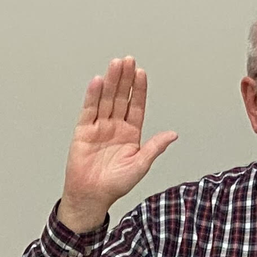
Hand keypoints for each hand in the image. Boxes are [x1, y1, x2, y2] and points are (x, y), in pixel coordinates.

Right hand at [58, 56, 178, 231]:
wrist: (91, 196)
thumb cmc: (115, 185)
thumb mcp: (140, 165)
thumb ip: (154, 148)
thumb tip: (173, 135)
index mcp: (131, 134)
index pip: (136, 107)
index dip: (139, 90)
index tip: (141, 73)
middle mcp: (115, 127)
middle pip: (121, 98)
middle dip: (125, 79)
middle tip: (128, 60)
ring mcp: (99, 128)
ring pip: (106, 100)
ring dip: (111, 82)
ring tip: (115, 64)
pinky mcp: (83, 131)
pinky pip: (89, 111)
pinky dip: (93, 96)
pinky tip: (98, 82)